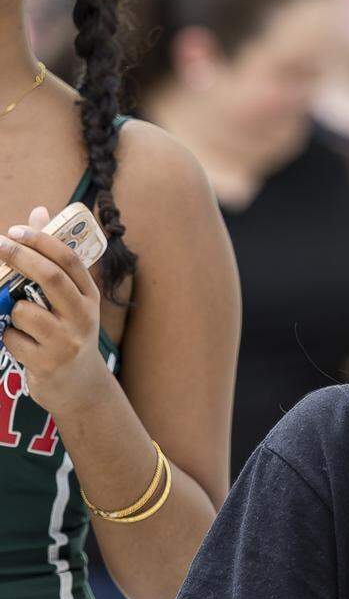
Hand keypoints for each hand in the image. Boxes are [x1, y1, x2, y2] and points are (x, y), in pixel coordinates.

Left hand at [0, 205, 108, 414]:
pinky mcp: (47, 363)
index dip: (41, 240)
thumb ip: (54, 257)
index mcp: (90, 297)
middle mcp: (84, 318)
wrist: (78, 387)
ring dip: (10, 310)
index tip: (15, 231)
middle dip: (19, 257)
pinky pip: (12, 338)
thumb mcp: (69, 298)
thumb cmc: (67, 332)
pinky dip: (8, 337)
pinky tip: (23, 345)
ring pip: (23, 310)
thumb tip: (40, 211)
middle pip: (50, 277)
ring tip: (19, 320)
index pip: (68, 259)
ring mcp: (67, 342)